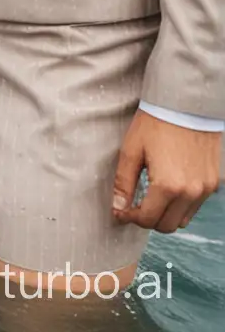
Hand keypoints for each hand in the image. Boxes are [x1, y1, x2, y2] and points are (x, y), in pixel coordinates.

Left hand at [112, 109, 220, 232]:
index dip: (130, 218)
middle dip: (147, 220)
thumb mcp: (131, 151)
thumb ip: (124, 182)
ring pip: (183, 219)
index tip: (120, 210)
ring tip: (150, 198)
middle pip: (167, 225)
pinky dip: (181, 205)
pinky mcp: (213, 182)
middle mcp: (190, 192)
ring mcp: (205, 189)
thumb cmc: (155, 124)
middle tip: (133, 206)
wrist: (186, 106)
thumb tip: (118, 206)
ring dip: (165, 214)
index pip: (147, 219)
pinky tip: (168, 189)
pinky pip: (196, 205)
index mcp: (168, 186)